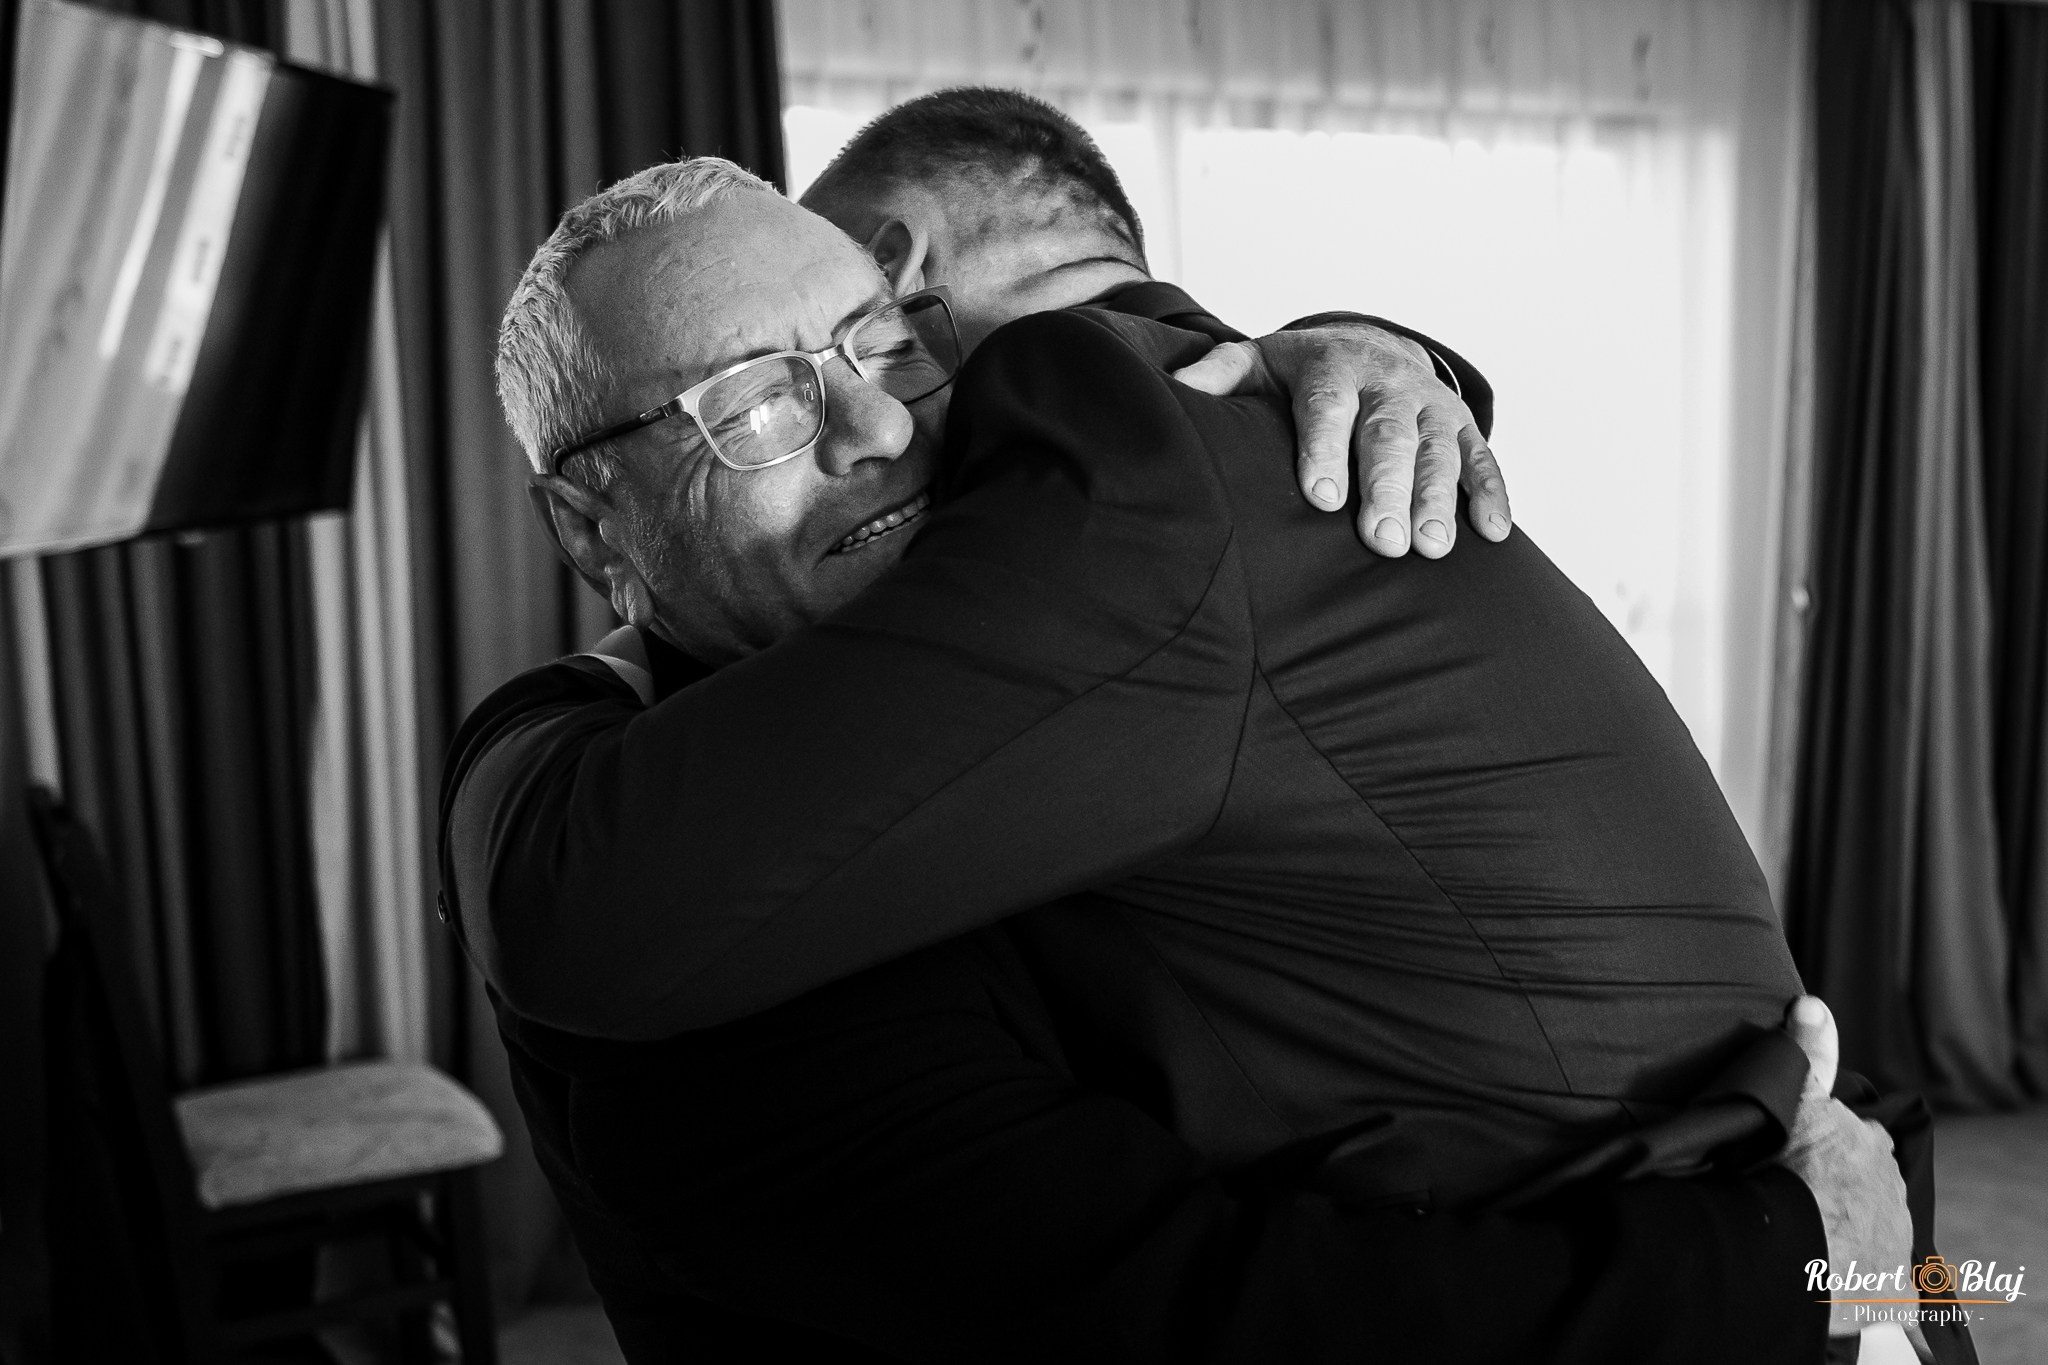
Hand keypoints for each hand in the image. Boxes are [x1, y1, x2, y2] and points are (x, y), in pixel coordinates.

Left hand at [1172, 325, 1510, 557]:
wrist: (1367, 344)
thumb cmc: (1302, 373)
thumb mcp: (1259, 363)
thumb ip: (1222, 374)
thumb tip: (1181, 388)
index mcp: (1333, 369)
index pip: (1328, 408)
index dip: (1326, 450)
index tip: (1322, 497)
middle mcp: (1387, 383)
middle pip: (1388, 437)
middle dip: (1388, 489)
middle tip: (1382, 542)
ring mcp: (1430, 405)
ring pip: (1440, 451)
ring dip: (1439, 499)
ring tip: (1431, 548)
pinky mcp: (1462, 425)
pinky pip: (1482, 458)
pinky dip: (1491, 493)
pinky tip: (1492, 532)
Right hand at [1778, 996, 1913, 1337]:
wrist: (1794, 1262)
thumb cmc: (1786, 1181)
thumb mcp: (1793, 1108)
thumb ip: (1805, 1058)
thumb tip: (1813, 1004)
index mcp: (1868, 1145)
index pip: (1856, 1134)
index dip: (1827, 1139)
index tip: (1803, 1152)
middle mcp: (1889, 1187)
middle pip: (1863, 1176)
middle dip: (1838, 1180)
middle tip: (1795, 1189)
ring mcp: (1888, 1237)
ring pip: (1866, 1221)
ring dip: (1841, 1223)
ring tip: (1800, 1230)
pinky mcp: (1886, 1284)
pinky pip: (1868, 1271)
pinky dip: (1847, 1266)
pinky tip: (1818, 1264)